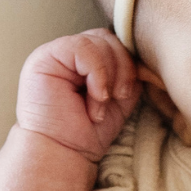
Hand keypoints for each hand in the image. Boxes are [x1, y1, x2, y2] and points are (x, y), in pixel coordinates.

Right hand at [15, 30, 140, 161]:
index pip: (115, 43)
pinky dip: (97, 74)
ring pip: (98, 41)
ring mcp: (56, 53)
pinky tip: (94, 98)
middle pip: (109, 38)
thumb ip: (129, 73)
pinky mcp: (45, 57)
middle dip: (122, 69)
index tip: (127, 95)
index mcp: (86, 60)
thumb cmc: (88, 132)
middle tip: (117, 98)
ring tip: (101, 103)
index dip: (128, 64)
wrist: (63, 152)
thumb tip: (145, 57)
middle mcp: (70, 53)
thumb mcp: (119, 98)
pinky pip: (83, 48)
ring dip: (109, 75)